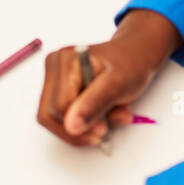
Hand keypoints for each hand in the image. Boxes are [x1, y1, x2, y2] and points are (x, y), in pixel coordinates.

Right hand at [38, 10, 179, 146]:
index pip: (59, 106)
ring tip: (109, 117)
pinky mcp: (57, 89)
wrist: (133, 55)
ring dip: (83, 128)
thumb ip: (93, 104)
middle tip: (106, 127)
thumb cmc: (129, 64)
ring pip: (54, 119)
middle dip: (80, 128)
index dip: (81, 123)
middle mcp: (54, 66)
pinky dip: (83, 123)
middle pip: (50, 114)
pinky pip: (61, 117)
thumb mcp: (118, 84)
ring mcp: (53, 78)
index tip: (104, 128)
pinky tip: (101, 115)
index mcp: (65, 60)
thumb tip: (71, 126)